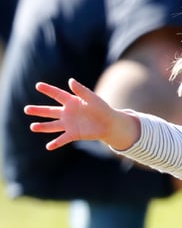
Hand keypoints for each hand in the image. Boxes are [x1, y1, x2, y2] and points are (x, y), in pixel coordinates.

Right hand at [24, 78, 139, 151]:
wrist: (109, 123)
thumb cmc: (101, 108)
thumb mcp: (92, 98)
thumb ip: (81, 90)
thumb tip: (70, 81)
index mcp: (71, 101)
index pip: (57, 94)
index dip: (48, 90)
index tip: (38, 85)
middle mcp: (67, 112)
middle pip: (50, 111)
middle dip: (38, 111)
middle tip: (26, 109)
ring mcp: (69, 124)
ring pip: (53, 125)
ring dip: (43, 127)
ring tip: (32, 127)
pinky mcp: (74, 134)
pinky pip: (63, 139)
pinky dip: (56, 143)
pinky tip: (48, 147)